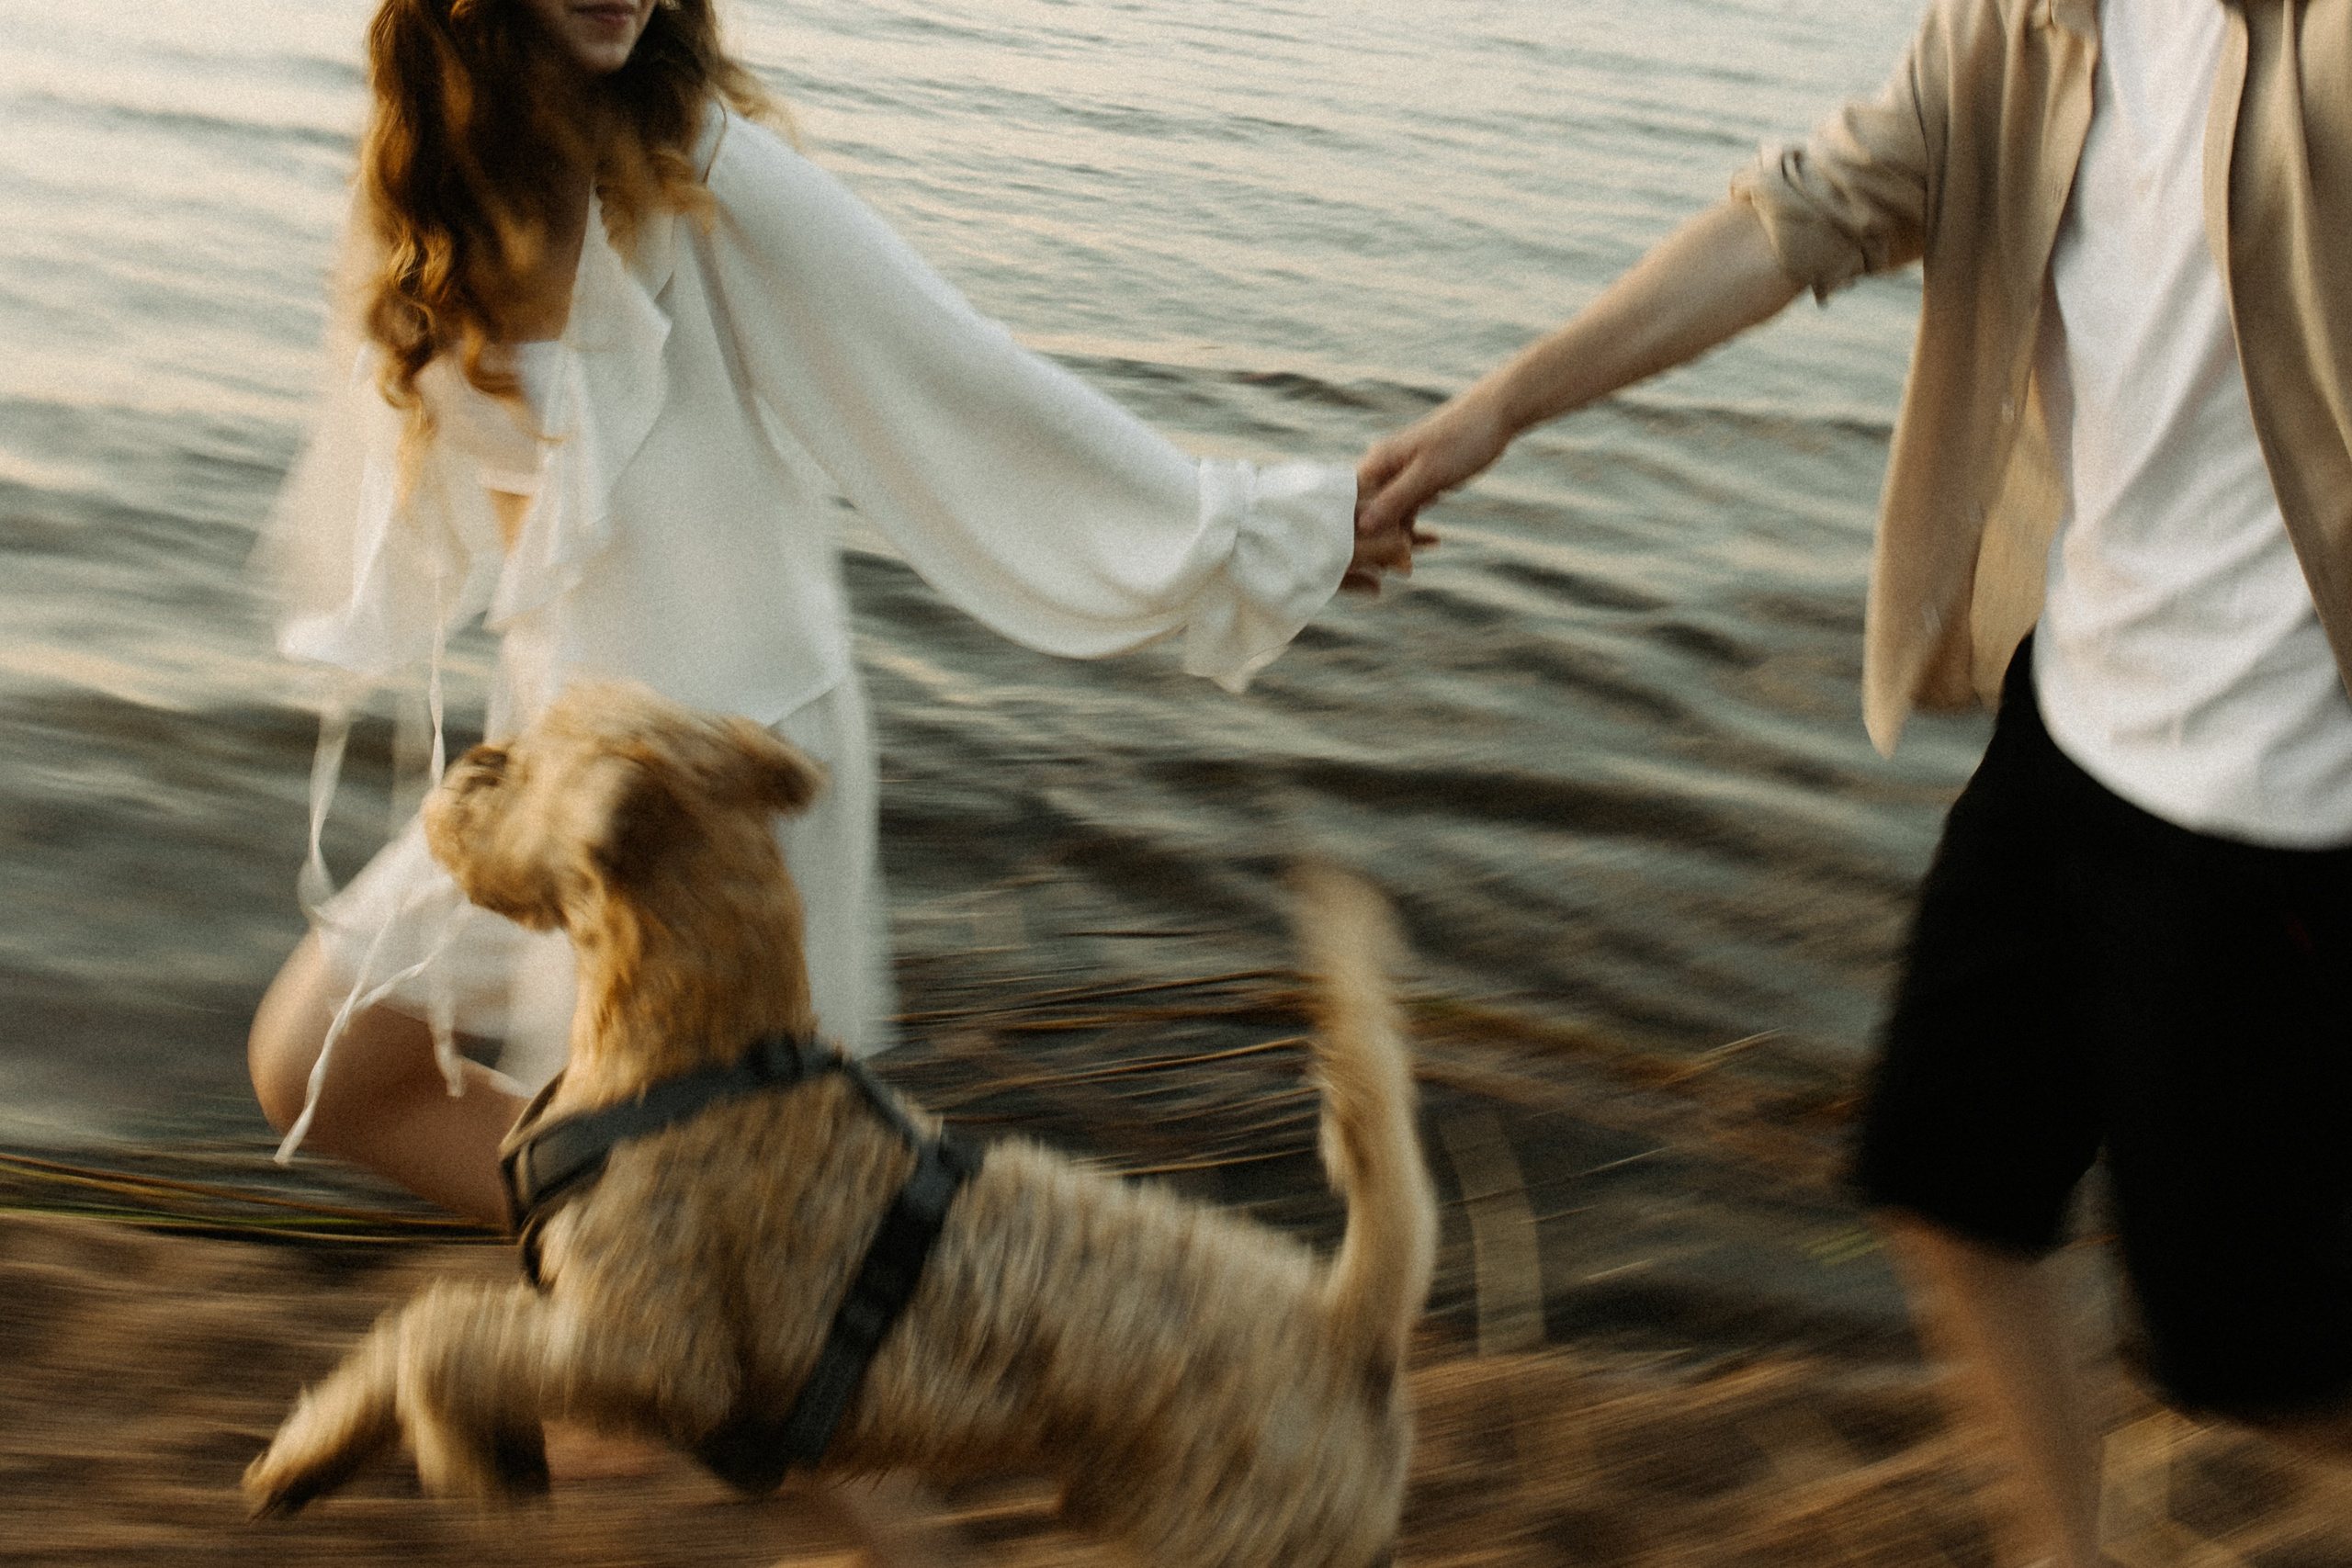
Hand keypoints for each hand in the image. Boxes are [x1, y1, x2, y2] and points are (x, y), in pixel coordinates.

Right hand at [1344, 390, 1509, 592]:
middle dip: (1378, 541)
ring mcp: (1401, 476)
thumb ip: (1395, 499)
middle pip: (1369, 513)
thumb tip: (1363, 526)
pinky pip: (1410, 511)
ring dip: (1399, 539)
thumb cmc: (1461, 438)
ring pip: (1391, 515)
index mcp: (1378, 461)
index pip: (1349, 502)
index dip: (1351, 531)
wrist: (1495, 416)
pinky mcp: (1420, 482)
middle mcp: (1384, 468)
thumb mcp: (1428, 473)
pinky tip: (1429, 544)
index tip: (1361, 559)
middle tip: (1395, 568)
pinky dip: (1416, 528)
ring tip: (1409, 566)